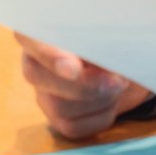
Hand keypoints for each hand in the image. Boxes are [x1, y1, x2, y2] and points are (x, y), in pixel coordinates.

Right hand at [15, 34, 154, 139]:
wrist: (127, 62)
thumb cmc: (114, 37)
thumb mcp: (110, 28)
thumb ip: (100, 36)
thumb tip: (102, 56)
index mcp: (40, 30)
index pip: (29, 38)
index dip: (49, 55)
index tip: (74, 69)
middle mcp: (32, 61)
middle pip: (38, 77)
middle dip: (84, 84)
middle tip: (118, 80)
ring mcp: (42, 93)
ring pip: (58, 105)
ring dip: (100, 98)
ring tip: (119, 83)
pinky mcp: (57, 118)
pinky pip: (73, 126)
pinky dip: (101, 115)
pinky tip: (111, 100)